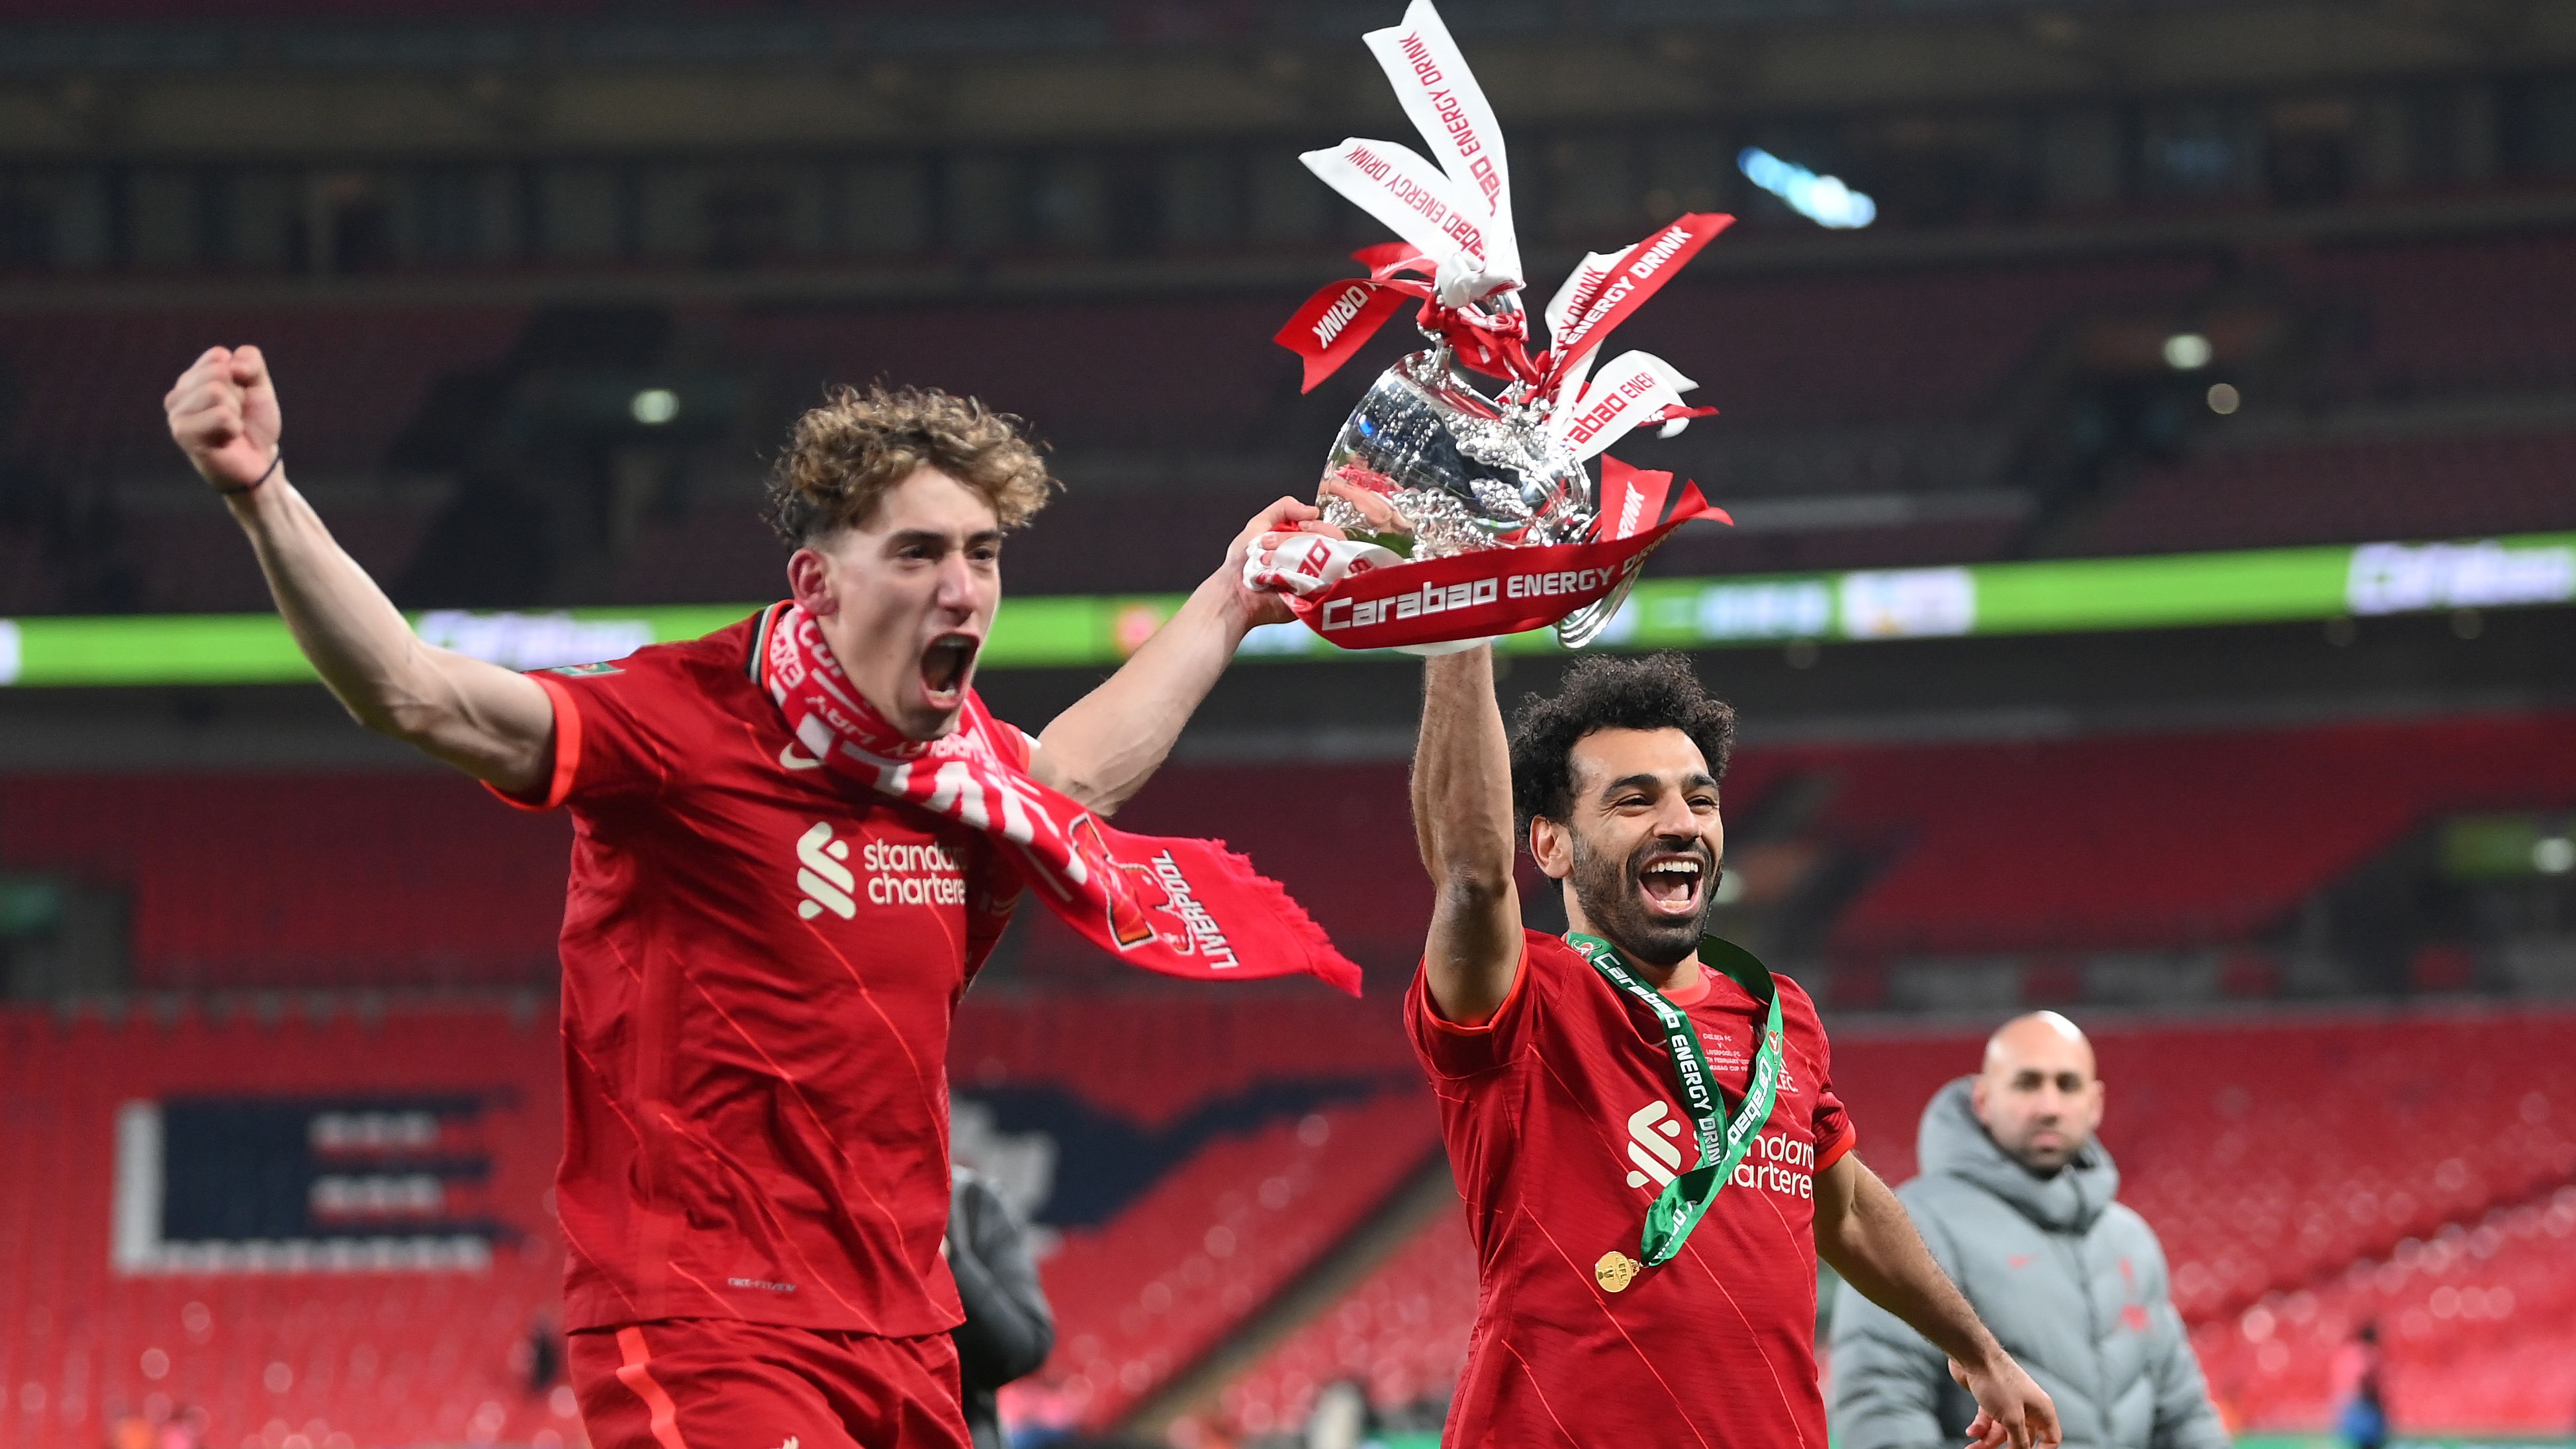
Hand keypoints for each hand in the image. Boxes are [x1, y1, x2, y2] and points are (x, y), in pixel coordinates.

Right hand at [165, 345, 281, 492]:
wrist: (259, 461)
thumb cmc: (253, 423)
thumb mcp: (259, 385)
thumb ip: (250, 361)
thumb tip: (230, 365)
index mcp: (192, 378)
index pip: (218, 356)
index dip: (241, 377)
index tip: (240, 398)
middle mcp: (177, 394)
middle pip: (217, 373)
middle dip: (238, 396)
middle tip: (235, 416)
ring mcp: (176, 414)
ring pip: (216, 392)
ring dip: (235, 412)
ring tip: (230, 428)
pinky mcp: (182, 433)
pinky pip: (220, 415)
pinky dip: (234, 427)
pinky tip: (226, 439)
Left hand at [1218, 495, 1343, 627]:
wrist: (1233, 592)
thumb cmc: (1242, 562)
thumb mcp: (1259, 524)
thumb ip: (1283, 509)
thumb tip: (1313, 510)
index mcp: (1303, 543)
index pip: (1329, 531)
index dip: (1318, 526)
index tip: (1301, 525)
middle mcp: (1314, 561)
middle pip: (1335, 545)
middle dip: (1308, 539)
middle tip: (1283, 546)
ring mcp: (1316, 580)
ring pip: (1333, 563)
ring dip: (1304, 557)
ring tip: (1277, 561)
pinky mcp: (1313, 598)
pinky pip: (1327, 584)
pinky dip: (1310, 576)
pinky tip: (1290, 576)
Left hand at [1950, 1353, 2058, 1448]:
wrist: (1973, 1355)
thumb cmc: (1997, 1381)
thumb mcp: (2011, 1419)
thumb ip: (2019, 1441)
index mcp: (2042, 1410)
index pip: (2051, 1439)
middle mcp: (2029, 1407)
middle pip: (2023, 1438)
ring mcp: (2010, 1403)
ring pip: (2002, 1431)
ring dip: (1988, 1442)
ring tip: (1973, 1448)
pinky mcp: (1992, 1400)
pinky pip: (1989, 1421)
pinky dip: (1981, 1428)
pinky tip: (1971, 1432)